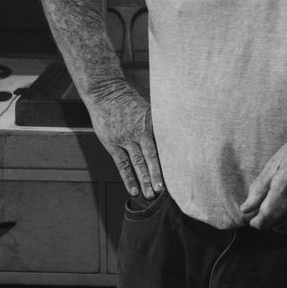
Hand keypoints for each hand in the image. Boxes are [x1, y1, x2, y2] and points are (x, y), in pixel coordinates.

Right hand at [87, 83, 163, 199]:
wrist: (106, 93)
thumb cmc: (128, 102)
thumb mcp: (148, 108)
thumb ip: (158, 124)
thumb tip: (174, 137)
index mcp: (152, 123)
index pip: (164, 144)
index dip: (172, 159)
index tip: (180, 173)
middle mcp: (140, 131)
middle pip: (152, 156)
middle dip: (159, 174)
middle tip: (165, 190)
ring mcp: (126, 138)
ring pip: (138, 162)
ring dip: (145, 179)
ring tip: (151, 194)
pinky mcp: (113, 143)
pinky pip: (122, 164)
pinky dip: (128, 178)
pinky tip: (134, 189)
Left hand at [239, 126, 286, 231]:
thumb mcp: (274, 163)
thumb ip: (258, 189)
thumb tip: (245, 209)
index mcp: (285, 183)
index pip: (267, 217)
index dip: (256, 222)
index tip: (252, 218)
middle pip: (277, 226)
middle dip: (267, 221)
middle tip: (265, 207)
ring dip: (281, 220)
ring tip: (280, 201)